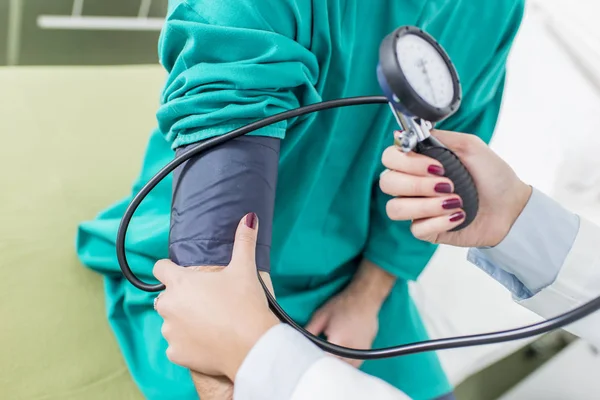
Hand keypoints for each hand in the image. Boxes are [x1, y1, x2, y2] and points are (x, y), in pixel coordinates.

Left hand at [153, 213, 278, 381]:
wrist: (252, 345)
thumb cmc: (245, 304)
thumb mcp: (245, 269)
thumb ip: (244, 241)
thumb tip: (249, 217)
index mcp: (180, 283)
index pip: (159, 268)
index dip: (169, 268)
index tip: (181, 272)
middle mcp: (168, 306)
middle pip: (165, 297)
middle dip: (180, 298)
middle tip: (206, 301)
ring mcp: (170, 332)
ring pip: (170, 323)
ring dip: (183, 322)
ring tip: (209, 323)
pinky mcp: (176, 354)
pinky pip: (176, 346)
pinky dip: (187, 344)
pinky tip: (206, 341)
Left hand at [305, 260, 393, 367]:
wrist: (365, 298)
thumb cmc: (342, 305)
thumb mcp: (321, 315)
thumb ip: (310, 331)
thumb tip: (299, 342)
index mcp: (338, 342)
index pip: (323, 361)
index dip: (314, 360)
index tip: (308, 357)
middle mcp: (350, 351)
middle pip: (334, 367)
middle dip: (324, 363)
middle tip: (316, 355)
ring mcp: (360, 353)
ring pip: (345, 368)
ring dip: (336, 365)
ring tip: (328, 355)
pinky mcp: (365, 353)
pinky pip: (353, 365)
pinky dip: (345, 364)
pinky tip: (339, 356)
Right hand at [380, 130, 531, 246]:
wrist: (511, 207)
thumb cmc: (493, 176)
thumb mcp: (470, 145)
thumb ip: (439, 136)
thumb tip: (406, 132)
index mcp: (418, 162)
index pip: (389, 158)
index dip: (406, 162)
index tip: (436, 165)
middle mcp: (412, 184)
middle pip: (387, 183)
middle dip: (417, 184)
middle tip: (447, 184)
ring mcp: (417, 208)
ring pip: (394, 208)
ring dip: (426, 205)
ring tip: (454, 202)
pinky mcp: (425, 230)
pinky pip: (416, 228)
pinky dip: (439, 222)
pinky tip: (457, 217)